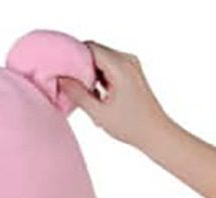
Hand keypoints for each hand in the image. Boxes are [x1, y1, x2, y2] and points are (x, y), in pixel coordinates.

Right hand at [59, 42, 173, 150]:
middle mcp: (127, 59)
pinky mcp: (131, 72)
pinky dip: (98, 77)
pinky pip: (108, 67)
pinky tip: (94, 95)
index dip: (72, 57)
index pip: (90, 48)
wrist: (155, 132)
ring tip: (82, 94)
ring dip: (88, 73)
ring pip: (101, 60)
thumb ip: (78, 94)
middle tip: (68, 85)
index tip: (61, 72)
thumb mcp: (99, 113)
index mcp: (120, 66)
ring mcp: (130, 64)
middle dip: (79, 66)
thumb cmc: (130, 125)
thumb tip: (61, 80)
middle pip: (95, 52)